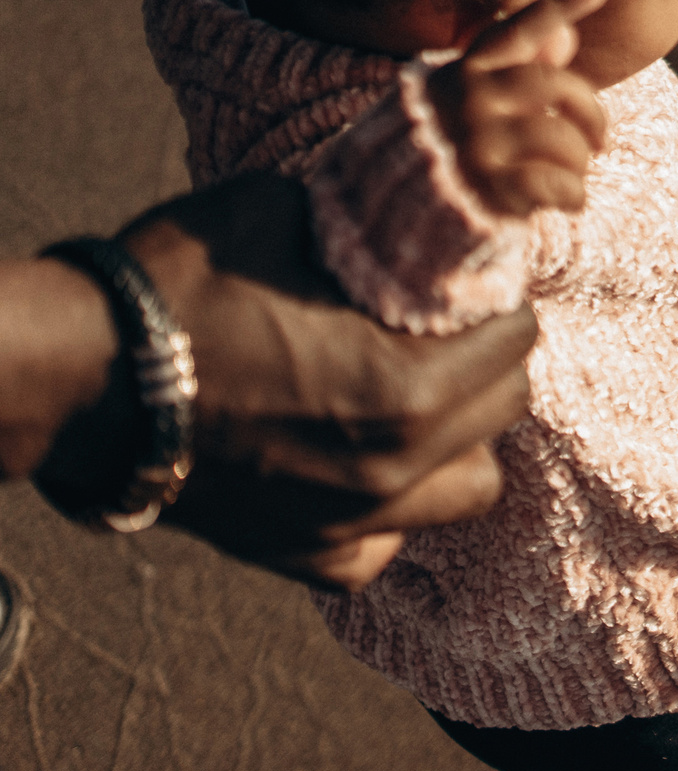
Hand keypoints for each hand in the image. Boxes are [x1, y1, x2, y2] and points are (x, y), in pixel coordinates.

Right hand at [40, 171, 542, 589]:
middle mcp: (392, 471)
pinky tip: (359, 463)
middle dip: (486, 364)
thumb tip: (411, 214)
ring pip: (469, 488)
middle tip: (449, 334)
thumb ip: (364, 225)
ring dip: (457, 442)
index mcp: (404, 389)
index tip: (475, 288)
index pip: (514, 343)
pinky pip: (391, 542)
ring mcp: (352, 524)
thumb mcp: (278, 214)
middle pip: (502, 412)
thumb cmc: (170, 290)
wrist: (71, 379)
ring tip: (415, 401)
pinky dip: (391, 507)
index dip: (498, 305)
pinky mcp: (308, 556)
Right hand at [424, 0, 611, 216]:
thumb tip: (565, 34)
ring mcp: (476, 142)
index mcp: (464, 73)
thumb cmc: (455, 153)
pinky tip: (568, 202)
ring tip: (573, 178)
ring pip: (563, 138)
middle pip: (556, 87)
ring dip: (580, 163)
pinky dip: (574, 196)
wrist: (406, 214)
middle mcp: (467, 100)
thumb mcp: (475, 106)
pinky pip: (559, 183)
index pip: (515, 32)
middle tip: (599, 141)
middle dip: (591, 114)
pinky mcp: (489, 186)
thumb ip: (518, 73)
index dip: (557, 7)